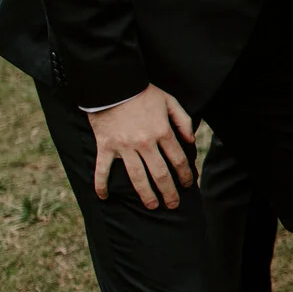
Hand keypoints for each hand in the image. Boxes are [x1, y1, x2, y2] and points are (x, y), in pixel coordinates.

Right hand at [89, 85, 195, 208]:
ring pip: (137, 177)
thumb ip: (183, 121)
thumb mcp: (170, 101)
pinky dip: (101, 185)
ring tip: (152, 206)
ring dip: (146, 194)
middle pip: (161, 174)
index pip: (178, 160)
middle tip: (174, 204)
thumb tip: (191, 141)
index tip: (189, 185)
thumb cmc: (143, 93)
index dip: (186, 175)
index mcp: (162, 132)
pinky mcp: (106, 147)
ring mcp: (124, 147)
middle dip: (169, 192)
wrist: (113, 85)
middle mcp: (145, 143)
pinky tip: (104, 197)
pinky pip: (102, 170)